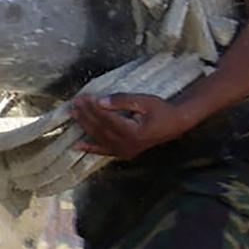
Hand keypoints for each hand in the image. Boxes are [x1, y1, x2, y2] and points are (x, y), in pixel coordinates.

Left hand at [71, 93, 193, 159]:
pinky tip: (77, 146)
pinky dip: (90, 148)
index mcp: (133, 132)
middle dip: (86, 114)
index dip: (94, 107)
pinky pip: (103, 151)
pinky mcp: (123, 152)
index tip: (84, 96)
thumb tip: (101, 101)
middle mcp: (127, 145)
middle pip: (100, 128)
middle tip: (75, 102)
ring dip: (85, 126)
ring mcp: (124, 151)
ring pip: (99, 138)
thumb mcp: (144, 101)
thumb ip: (122, 101)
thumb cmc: (161, 110)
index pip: (107, 118)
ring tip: (73, 114)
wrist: (174, 124)